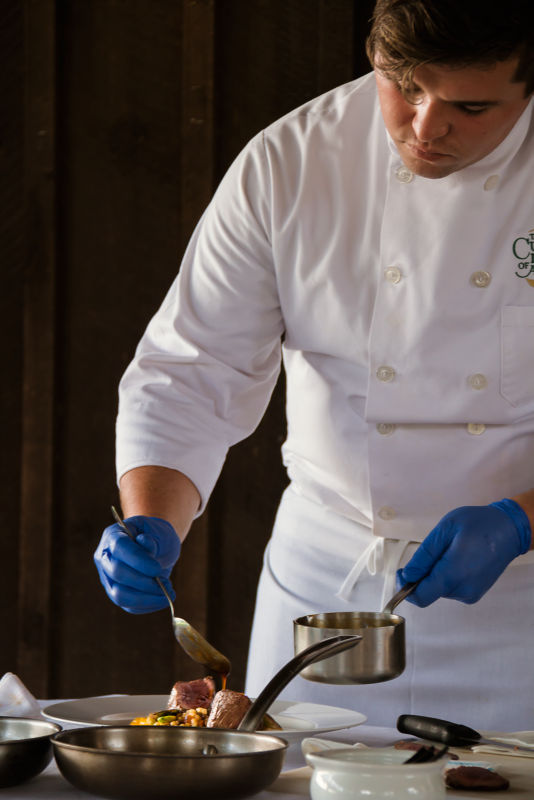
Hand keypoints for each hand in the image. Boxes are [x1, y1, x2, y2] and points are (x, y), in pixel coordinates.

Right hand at [94, 515, 180, 613]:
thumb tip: (144, 541)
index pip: (119, 547)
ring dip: (146, 598)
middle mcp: (105, 557)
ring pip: (120, 595)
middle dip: (144, 582)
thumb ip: (152, 538)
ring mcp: (108, 577)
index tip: (157, 569)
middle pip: (117, 573)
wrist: (159, 547)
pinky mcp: (116, 594)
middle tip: (166, 583)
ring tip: (167, 592)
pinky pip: (129, 606)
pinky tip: (163, 598)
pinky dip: (148, 604)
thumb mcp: (159, 532)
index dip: (137, 559)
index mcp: (113, 535)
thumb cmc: (158, 537)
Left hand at [397, 499, 530, 606]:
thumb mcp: (445, 530)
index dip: (405, 587)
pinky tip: (457, 559)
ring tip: (450, 551)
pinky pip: (450, 589)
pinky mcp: (474, 593)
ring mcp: (471, 593)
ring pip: (438, 590)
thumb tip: (408, 575)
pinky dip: (446, 576)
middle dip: (422, 574)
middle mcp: (463, 589)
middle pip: (428, 591)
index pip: (421, 596)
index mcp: (454, 573)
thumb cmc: (478, 524)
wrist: (509, 530)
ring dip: (435, 574)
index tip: (402, 572)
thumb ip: (424, 555)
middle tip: (433, 550)